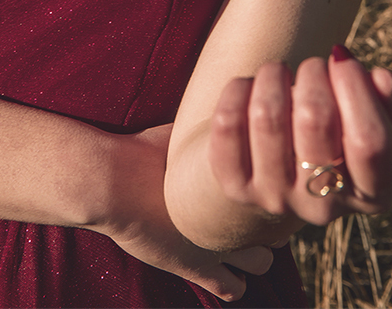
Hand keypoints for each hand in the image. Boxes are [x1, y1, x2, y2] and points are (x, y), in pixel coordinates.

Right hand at [97, 123, 273, 301]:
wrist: (117, 183)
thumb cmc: (145, 151)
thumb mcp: (182, 135)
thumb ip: (205, 132)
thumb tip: (220, 102)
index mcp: (233, 181)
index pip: (273, 191)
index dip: (270, 189)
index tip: (262, 182)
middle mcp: (235, 215)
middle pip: (275, 226)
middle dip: (268, 222)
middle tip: (253, 214)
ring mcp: (220, 247)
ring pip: (261, 263)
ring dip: (254, 254)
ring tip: (239, 242)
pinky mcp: (199, 270)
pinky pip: (232, 289)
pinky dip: (233, 282)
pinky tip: (224, 270)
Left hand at [208, 48, 391, 230]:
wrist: (276, 164)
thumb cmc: (336, 129)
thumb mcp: (372, 116)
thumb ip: (390, 97)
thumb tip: (381, 78)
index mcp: (372, 191)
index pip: (371, 141)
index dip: (356, 87)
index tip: (342, 57)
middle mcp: (323, 205)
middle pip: (315, 120)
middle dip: (312, 73)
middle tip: (311, 66)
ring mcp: (275, 198)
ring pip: (266, 116)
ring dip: (274, 75)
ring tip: (281, 71)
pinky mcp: (235, 186)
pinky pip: (227, 123)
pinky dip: (238, 89)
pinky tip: (251, 87)